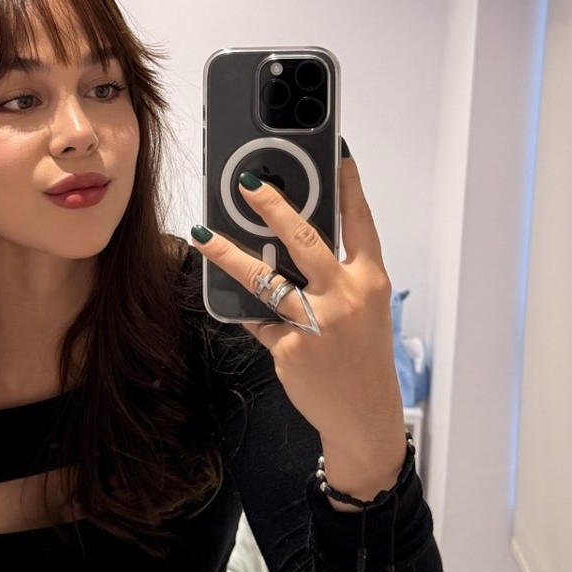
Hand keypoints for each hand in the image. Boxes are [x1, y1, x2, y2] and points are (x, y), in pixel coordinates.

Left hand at [191, 149, 406, 493]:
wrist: (364, 417)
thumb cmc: (362, 358)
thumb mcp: (364, 310)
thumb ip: (336, 276)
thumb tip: (287, 244)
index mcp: (370, 280)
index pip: (361, 222)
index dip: (349, 186)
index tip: (336, 154)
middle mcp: (345, 296)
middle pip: (305, 239)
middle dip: (272, 206)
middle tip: (246, 183)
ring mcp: (317, 323)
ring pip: (265, 279)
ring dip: (228, 254)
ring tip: (202, 235)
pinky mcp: (291, 348)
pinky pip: (258, 319)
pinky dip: (247, 311)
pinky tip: (231, 302)